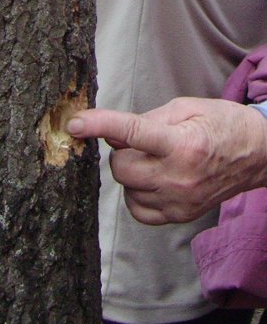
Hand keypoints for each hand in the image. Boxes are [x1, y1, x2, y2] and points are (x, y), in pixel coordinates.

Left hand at [67, 98, 266, 224]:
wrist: (258, 154)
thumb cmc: (222, 124)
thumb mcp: (186, 107)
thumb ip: (146, 119)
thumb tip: (112, 134)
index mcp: (181, 144)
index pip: (130, 133)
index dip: (98, 125)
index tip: (75, 123)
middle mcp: (179, 177)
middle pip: (120, 167)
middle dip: (121, 150)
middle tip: (139, 141)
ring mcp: (179, 202)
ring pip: (126, 188)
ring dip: (130, 170)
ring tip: (153, 158)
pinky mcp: (180, 216)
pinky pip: (138, 209)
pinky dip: (136, 192)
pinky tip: (151, 178)